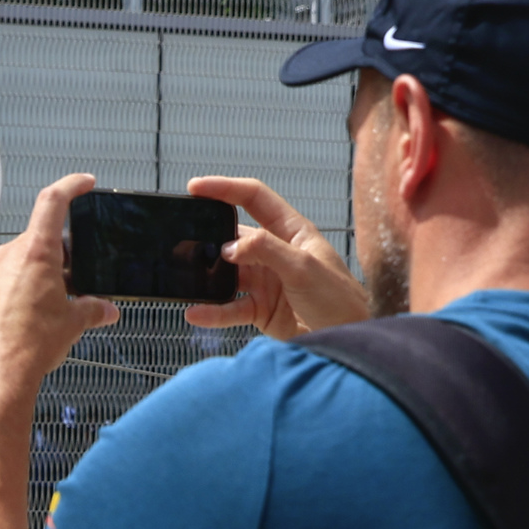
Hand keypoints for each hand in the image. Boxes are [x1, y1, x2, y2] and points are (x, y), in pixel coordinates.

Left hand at [0, 174, 119, 400]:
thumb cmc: (27, 347)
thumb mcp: (72, 323)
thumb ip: (92, 309)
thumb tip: (104, 309)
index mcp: (35, 252)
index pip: (53, 202)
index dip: (71, 186)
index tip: (84, 184)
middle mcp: (8, 257)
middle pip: (40, 239)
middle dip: (62, 254)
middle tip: (78, 275)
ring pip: (22, 262)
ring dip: (42, 275)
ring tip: (57, 304)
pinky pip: (6, 282)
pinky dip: (23, 291)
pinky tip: (34, 317)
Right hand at [182, 174, 372, 337]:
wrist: (346, 341)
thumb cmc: (339, 299)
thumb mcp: (304, 267)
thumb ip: (266, 250)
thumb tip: (228, 246)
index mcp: (290, 231)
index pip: (254, 198)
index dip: (225, 189)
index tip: (195, 187)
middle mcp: (274, 252)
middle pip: (233, 236)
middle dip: (207, 238)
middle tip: (182, 241)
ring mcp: (265, 281)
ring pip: (226, 274)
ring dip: (207, 278)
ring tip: (186, 281)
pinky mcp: (259, 309)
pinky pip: (229, 307)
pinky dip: (212, 311)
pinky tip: (196, 313)